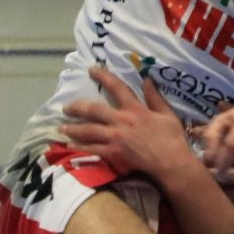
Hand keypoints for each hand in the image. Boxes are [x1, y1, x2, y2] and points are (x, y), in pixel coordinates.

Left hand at [60, 69, 194, 180]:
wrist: (171, 163)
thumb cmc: (171, 139)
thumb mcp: (167, 114)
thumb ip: (155, 97)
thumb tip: (147, 79)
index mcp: (135, 109)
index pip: (117, 88)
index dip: (103, 77)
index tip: (91, 70)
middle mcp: (121, 121)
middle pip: (93, 110)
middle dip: (77, 107)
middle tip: (66, 108)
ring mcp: (115, 138)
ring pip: (88, 131)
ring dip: (73, 129)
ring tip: (62, 128)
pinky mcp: (113, 154)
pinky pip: (92, 149)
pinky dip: (80, 147)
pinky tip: (71, 146)